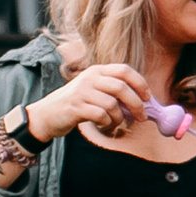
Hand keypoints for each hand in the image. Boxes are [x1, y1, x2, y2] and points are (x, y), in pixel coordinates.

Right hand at [28, 63, 147, 142]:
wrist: (47, 114)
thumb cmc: (77, 104)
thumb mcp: (94, 91)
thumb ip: (114, 92)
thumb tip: (144, 104)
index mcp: (97, 71)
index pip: (124, 70)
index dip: (140, 83)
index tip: (148, 97)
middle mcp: (89, 78)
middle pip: (122, 87)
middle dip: (137, 104)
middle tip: (141, 117)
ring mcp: (81, 91)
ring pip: (113, 105)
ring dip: (120, 118)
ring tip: (115, 123)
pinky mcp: (76, 106)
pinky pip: (102, 116)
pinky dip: (108, 124)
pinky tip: (105, 126)